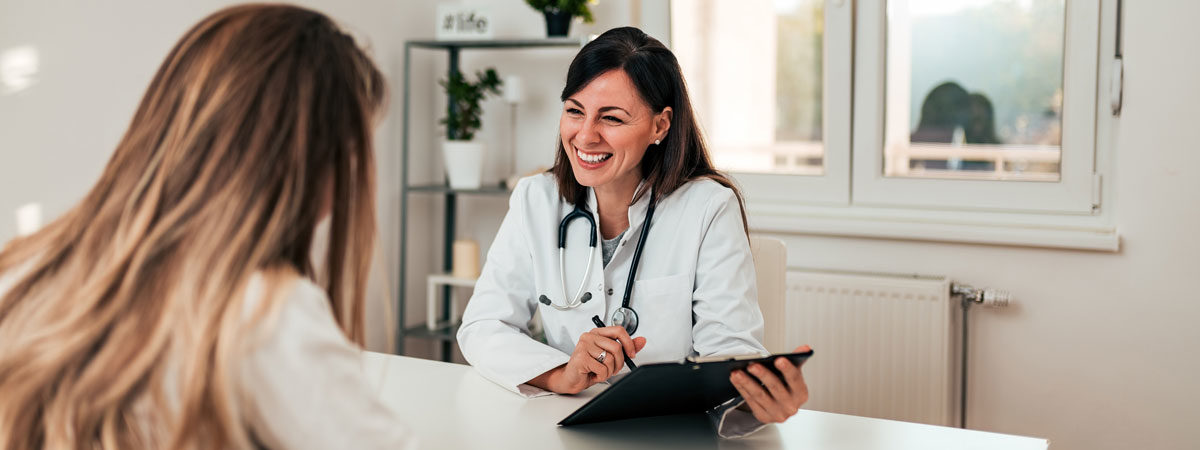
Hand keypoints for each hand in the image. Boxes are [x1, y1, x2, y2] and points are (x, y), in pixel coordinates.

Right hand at [531, 326, 646, 393]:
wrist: (571, 379)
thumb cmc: (589, 367)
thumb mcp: (610, 356)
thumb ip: (625, 347)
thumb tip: (642, 340)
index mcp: (597, 333)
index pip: (619, 330)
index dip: (629, 343)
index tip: (632, 354)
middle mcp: (589, 336)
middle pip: (617, 347)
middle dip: (619, 363)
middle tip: (612, 369)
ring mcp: (584, 346)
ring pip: (610, 359)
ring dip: (609, 371)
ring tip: (600, 371)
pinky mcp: (581, 358)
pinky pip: (602, 369)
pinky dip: (601, 376)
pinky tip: (593, 374)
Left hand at [729, 345, 810, 423]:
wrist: (780, 406)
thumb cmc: (786, 387)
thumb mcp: (793, 374)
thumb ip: (797, 359)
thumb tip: (805, 348)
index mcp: (801, 394)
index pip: (795, 380)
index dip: (787, 369)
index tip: (779, 359)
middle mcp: (790, 406)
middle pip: (775, 388)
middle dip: (763, 375)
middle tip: (752, 365)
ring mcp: (777, 413)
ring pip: (760, 395)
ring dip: (747, 382)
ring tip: (737, 371)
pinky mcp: (764, 416)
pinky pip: (750, 401)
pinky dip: (742, 389)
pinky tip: (735, 379)